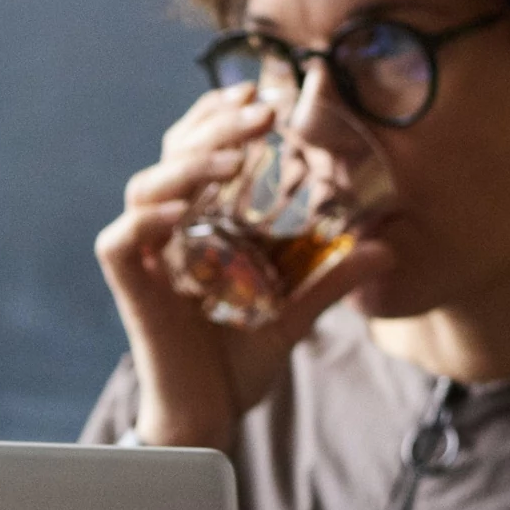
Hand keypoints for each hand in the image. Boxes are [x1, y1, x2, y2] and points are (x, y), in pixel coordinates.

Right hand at [92, 82, 393, 450]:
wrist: (207, 416)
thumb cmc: (238, 364)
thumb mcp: (295, 313)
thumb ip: (330, 279)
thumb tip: (385, 249)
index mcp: (199, 224)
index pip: (197, 150)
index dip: (220, 115)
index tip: (259, 93)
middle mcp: (165, 231)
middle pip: (173, 155)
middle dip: (215, 126)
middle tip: (262, 112)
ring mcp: (143, 256)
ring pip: (146, 186)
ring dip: (188, 166)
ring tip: (232, 158)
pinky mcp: (129, 285)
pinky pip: (123, 238)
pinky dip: (148, 219)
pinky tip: (183, 211)